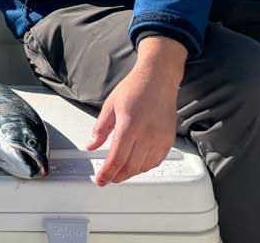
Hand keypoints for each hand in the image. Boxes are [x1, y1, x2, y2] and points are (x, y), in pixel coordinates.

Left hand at [86, 37, 185, 185]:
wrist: (158, 78)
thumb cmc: (135, 88)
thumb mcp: (110, 105)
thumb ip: (100, 129)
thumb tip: (91, 145)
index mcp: (129, 125)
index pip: (117, 158)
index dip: (107, 173)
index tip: (100, 180)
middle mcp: (146, 134)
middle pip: (130, 166)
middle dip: (117, 176)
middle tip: (107, 178)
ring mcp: (159, 138)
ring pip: (143, 166)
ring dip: (130, 173)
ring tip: (119, 172)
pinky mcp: (168, 139)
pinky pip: (156, 161)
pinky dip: (144, 167)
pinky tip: (136, 165)